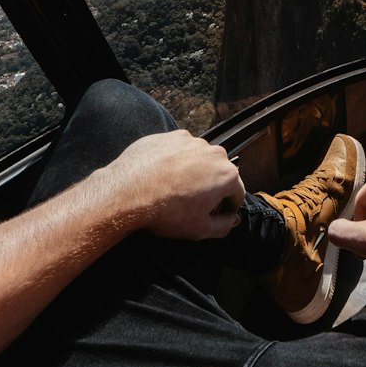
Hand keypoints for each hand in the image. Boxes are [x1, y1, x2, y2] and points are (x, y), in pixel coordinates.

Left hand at [99, 131, 244, 239]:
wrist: (128, 191)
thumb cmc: (166, 211)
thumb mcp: (199, 229)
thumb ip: (224, 226)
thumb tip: (233, 220)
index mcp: (226, 175)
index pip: (236, 193)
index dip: (227, 207)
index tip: (213, 214)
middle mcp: (214, 153)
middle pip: (219, 173)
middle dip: (210, 187)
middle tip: (191, 203)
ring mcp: (191, 141)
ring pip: (199, 159)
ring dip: (193, 171)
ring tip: (174, 189)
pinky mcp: (170, 136)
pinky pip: (179, 149)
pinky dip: (175, 160)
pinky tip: (161, 175)